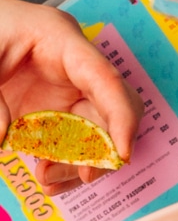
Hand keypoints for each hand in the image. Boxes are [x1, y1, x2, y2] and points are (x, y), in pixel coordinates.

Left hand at [0, 0, 142, 194]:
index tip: (121, 155)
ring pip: (96, 131)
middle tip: (83, 175)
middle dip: (103, 147)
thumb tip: (2, 140)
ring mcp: (67, 90)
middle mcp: (75, 69)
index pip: (106, 80)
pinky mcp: (55, 109)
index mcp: (62, 42)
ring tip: (47, 178)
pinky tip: (48, 177)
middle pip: (112, 110)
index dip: (121, 117)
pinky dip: (65, 163)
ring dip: (81, 161)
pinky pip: (73, 140)